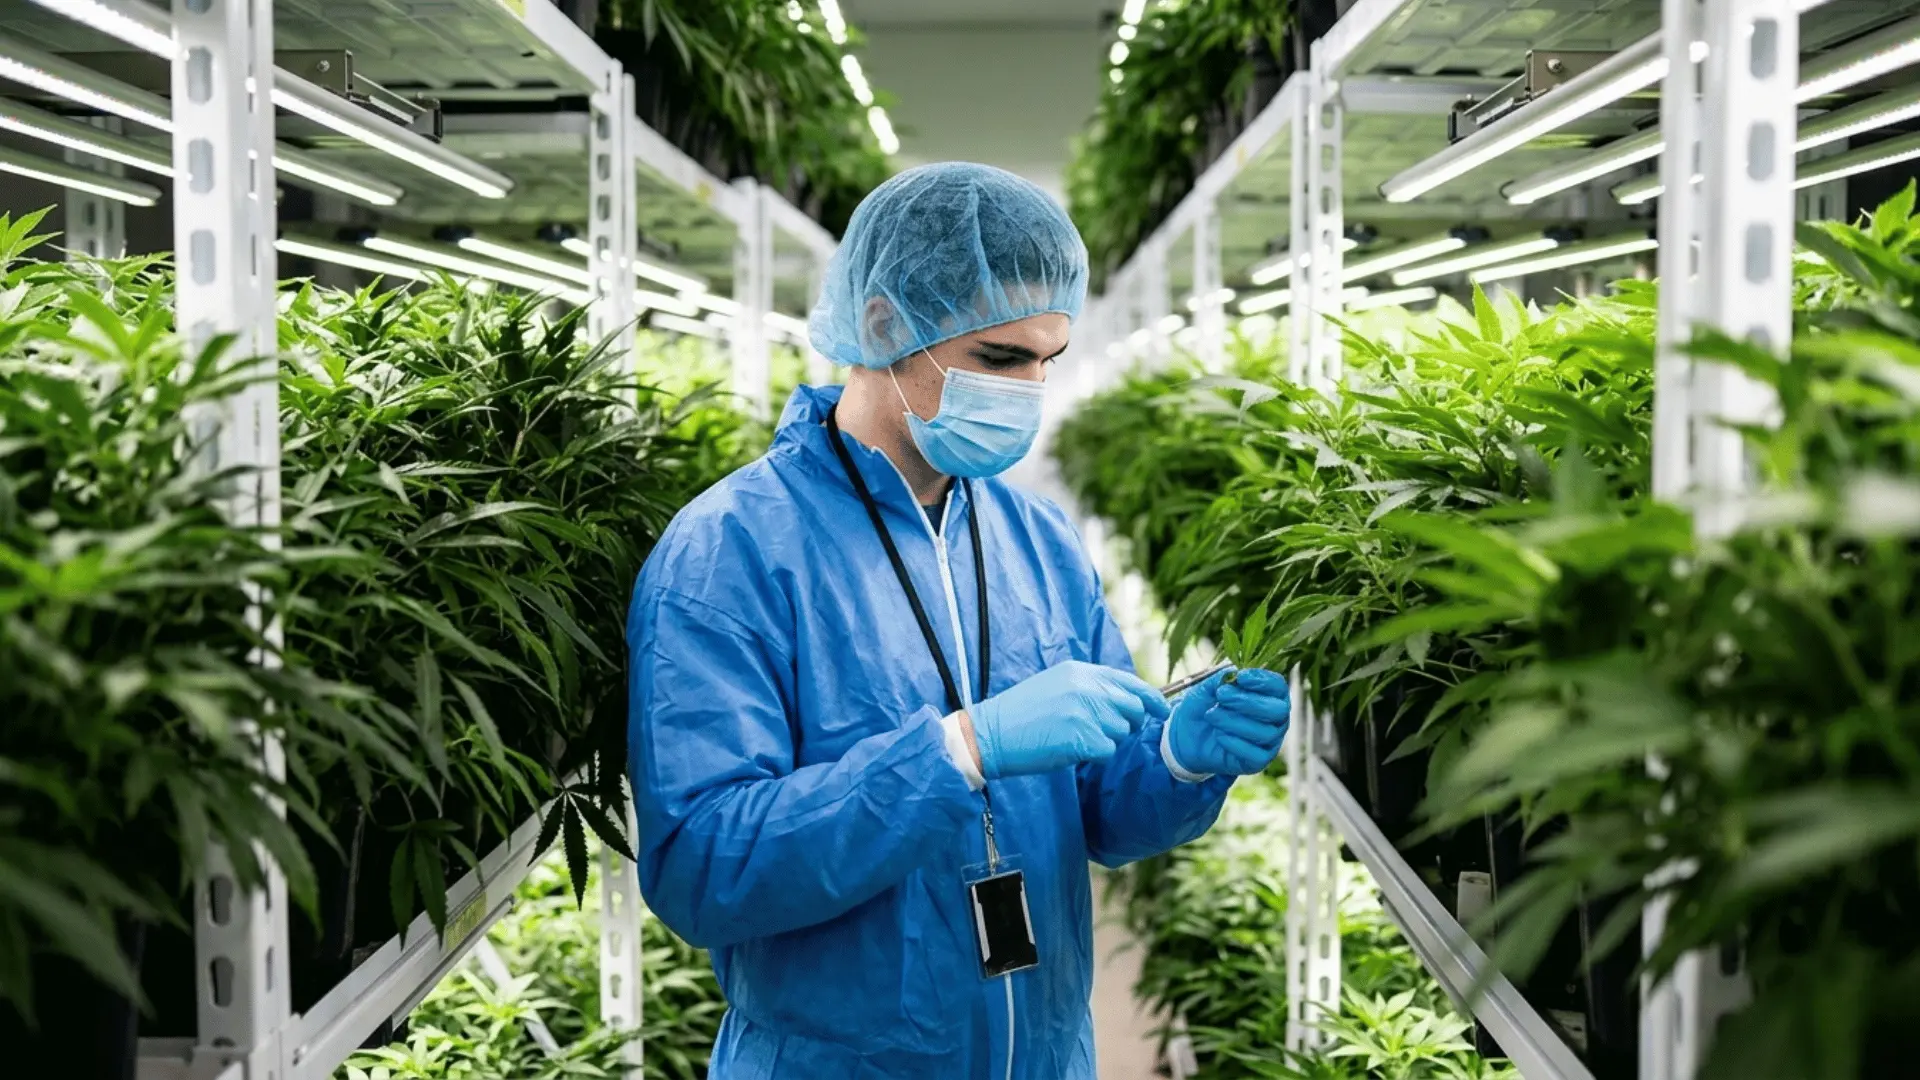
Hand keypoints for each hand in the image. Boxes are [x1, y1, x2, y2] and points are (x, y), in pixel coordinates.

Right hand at [968, 661, 1170, 778]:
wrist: (990, 734)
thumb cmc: (1022, 714)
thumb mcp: (1056, 685)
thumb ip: (1090, 688)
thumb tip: (1127, 702)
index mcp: (1080, 671)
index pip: (1129, 682)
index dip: (1151, 698)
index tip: (1162, 710)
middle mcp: (1087, 686)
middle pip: (1133, 707)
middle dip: (1127, 723)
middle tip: (1102, 732)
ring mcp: (1085, 711)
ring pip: (1121, 731)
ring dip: (1105, 740)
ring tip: (1075, 738)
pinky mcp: (1081, 736)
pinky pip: (1107, 750)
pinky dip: (1094, 754)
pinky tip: (1071, 749)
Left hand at [1167, 666, 1290, 776]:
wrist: (1185, 737)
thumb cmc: (1204, 708)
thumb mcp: (1206, 689)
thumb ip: (1220, 679)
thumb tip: (1233, 673)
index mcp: (1269, 696)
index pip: (1278, 686)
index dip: (1263, 680)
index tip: (1241, 677)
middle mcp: (1275, 719)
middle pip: (1277, 710)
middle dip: (1248, 701)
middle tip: (1222, 694)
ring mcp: (1269, 741)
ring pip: (1264, 732)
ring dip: (1235, 721)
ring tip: (1212, 714)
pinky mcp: (1258, 761)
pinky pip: (1256, 754)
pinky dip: (1235, 743)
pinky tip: (1218, 735)